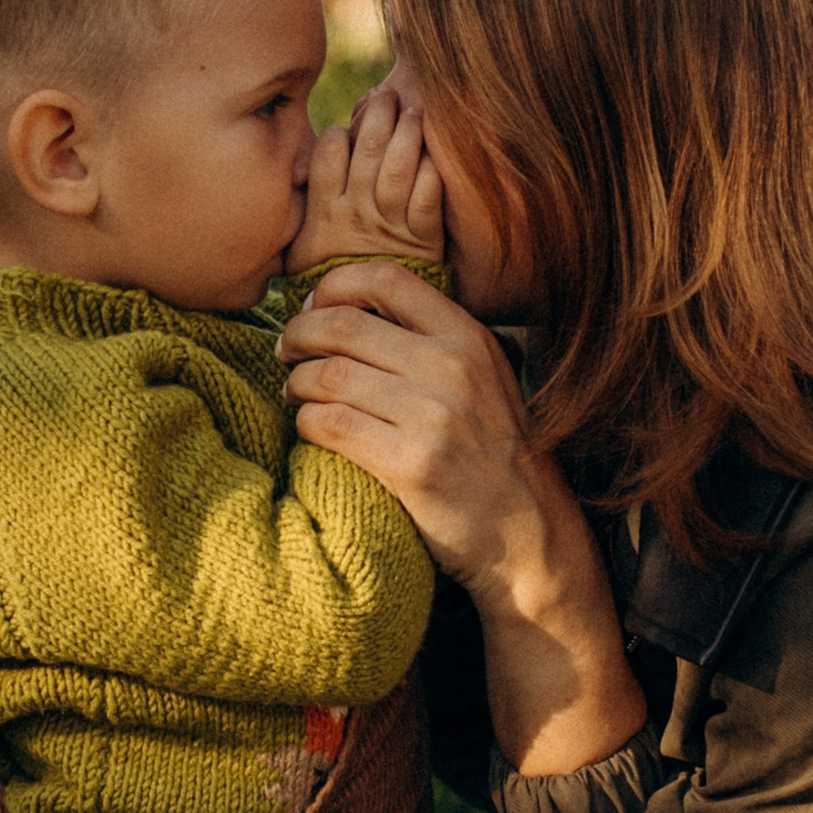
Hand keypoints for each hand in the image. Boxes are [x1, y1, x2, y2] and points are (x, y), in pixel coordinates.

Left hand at [279, 260, 646, 776]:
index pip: (385, 279)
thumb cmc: (492, 453)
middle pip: (342, 325)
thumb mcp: (483, 379)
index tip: (312, 307)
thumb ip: (433, 340)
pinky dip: (304, 422)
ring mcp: (432, 416)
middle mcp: (452, 368)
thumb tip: (345, 309)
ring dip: (295, 382)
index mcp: (468, 337)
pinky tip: (308, 429)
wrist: (527, 533)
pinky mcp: (409, 464)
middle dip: (298, 334)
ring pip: (326, 375)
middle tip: (285, 351)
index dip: (333, 286)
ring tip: (293, 393)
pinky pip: (328, 425)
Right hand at [287, 83, 443, 276]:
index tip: (351, 121)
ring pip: (398, 167)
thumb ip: (301, 205)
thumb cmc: (332, 277)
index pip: (328, 154)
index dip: (342, 131)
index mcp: (324, 211)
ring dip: (407, 133)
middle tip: (387, 94)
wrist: (366, 322)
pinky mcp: (424, 238)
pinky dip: (432, 172)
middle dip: (379, 115)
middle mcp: (356, 213)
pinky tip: (434, 154)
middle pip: (367, 150)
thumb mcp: (301, 246)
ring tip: (413, 111)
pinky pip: (428, 196)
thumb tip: (293, 166)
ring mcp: (391, 224)